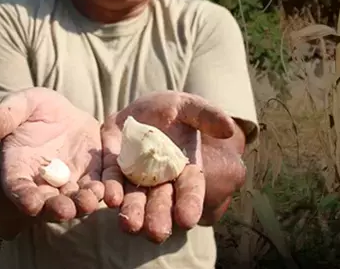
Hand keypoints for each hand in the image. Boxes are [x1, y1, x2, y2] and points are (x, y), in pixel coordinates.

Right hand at [0, 87, 103, 221]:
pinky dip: (107, 191)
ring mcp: (70, 181)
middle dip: (56, 207)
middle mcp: (43, 181)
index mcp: (18, 166)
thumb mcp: (19, 105)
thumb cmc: (34, 109)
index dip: (22, 196)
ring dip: (83, 203)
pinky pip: (101, 186)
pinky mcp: (94, 175)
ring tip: (91, 202)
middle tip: (66, 211)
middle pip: (48, 200)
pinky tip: (113, 194)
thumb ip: (1, 117)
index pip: (17, 186)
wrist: (63, 113)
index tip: (30, 205)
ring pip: (76, 198)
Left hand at [100, 91, 235, 242]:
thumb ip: (207, 115)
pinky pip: (110, 181)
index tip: (187, 220)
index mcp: (185, 167)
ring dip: (132, 211)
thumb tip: (229, 127)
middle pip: (161, 201)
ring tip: (129, 225)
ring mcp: (134, 176)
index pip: (190, 189)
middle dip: (158, 216)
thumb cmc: (171, 109)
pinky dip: (109, 190)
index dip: (190, 204)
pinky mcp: (111, 168)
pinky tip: (110, 198)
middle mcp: (160, 178)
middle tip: (156, 234)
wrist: (139, 107)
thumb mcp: (189, 106)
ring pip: (134, 198)